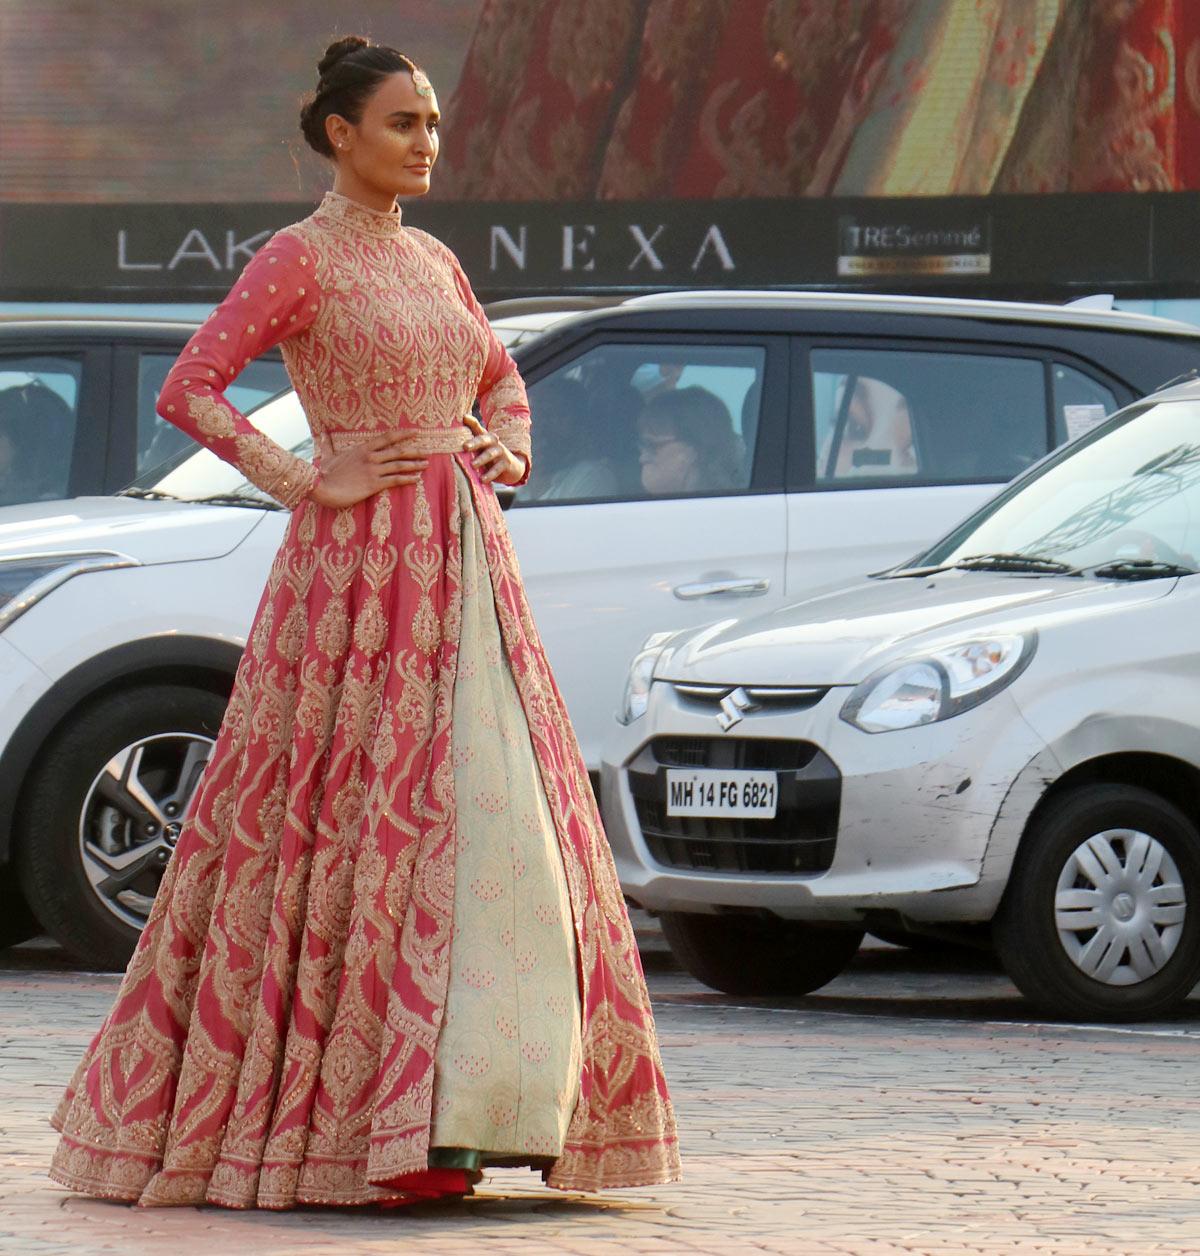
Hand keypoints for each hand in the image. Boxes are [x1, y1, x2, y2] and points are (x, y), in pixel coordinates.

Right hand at [309, 431, 428, 507]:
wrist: (322, 487)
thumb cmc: (324, 474)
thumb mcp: (327, 456)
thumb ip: (327, 445)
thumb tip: (321, 434)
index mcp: (363, 449)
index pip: (387, 437)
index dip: (403, 434)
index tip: (416, 432)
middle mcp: (371, 457)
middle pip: (398, 451)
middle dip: (415, 450)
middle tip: (428, 451)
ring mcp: (373, 470)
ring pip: (400, 465)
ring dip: (415, 464)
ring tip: (426, 464)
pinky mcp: (374, 484)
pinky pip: (395, 480)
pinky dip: (407, 479)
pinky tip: (417, 479)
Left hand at [464, 415, 525, 484]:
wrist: (512, 467)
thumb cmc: (490, 457)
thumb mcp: (480, 449)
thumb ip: (469, 444)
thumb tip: (451, 440)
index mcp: (485, 437)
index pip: (477, 428)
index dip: (472, 422)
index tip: (464, 418)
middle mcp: (493, 442)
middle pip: (484, 439)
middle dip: (474, 442)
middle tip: (465, 446)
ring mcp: (501, 452)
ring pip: (490, 453)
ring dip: (481, 459)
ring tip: (473, 465)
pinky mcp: (506, 464)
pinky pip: (497, 469)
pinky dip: (490, 474)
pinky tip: (483, 479)